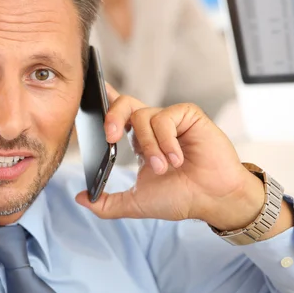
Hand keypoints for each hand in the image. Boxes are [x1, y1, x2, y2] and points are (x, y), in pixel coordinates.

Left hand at [75, 84, 270, 230]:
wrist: (213, 199)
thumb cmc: (180, 198)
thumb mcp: (136, 203)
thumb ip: (107, 203)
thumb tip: (81, 198)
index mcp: (140, 139)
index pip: (118, 113)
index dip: (105, 98)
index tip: (92, 89)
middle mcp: (154, 126)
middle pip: (124, 104)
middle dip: (112, 116)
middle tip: (111, 137)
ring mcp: (171, 120)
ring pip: (143, 116)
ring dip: (150, 146)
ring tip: (163, 167)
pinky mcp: (188, 115)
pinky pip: (165, 118)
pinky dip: (166, 141)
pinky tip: (178, 158)